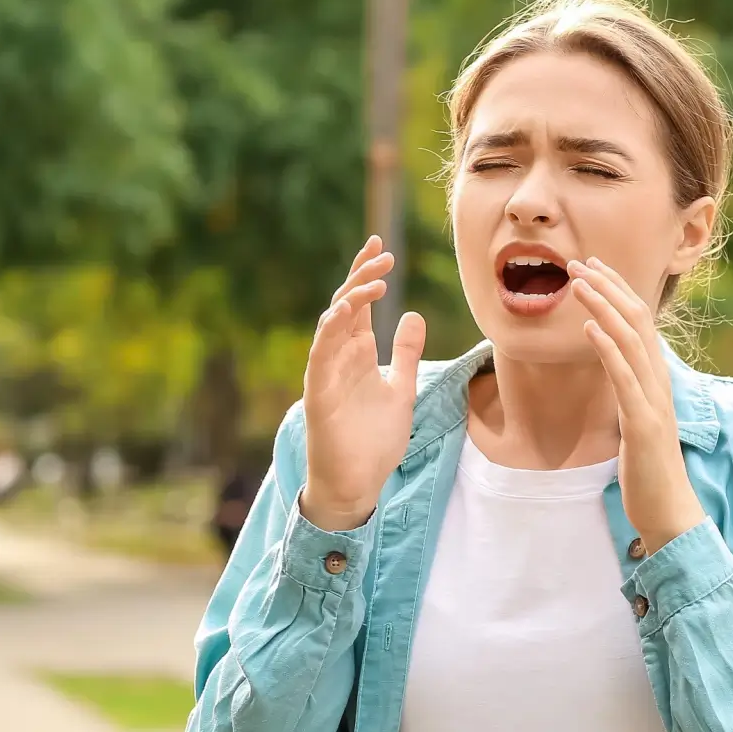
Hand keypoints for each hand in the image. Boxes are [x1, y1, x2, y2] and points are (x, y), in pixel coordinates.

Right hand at [300, 235, 426, 530]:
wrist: (358, 484)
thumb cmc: (375, 441)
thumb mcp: (402, 389)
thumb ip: (406, 354)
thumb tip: (413, 316)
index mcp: (358, 354)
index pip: (360, 304)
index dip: (368, 274)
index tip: (383, 247)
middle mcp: (339, 357)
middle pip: (346, 305)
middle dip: (362, 276)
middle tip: (383, 254)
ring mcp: (326, 373)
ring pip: (331, 324)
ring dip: (351, 299)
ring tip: (375, 280)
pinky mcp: (318, 393)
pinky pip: (320, 356)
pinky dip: (329, 332)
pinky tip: (343, 313)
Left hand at [571, 256, 706, 553]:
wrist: (669, 511)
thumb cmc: (649, 470)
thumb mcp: (635, 421)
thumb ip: (628, 392)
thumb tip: (612, 370)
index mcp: (657, 380)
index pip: (640, 323)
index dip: (618, 291)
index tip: (593, 267)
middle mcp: (660, 382)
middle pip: (637, 320)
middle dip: (608, 287)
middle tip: (579, 261)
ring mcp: (654, 401)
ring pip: (631, 340)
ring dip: (604, 306)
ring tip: (578, 282)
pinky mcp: (644, 424)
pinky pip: (625, 379)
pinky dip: (608, 348)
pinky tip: (590, 327)